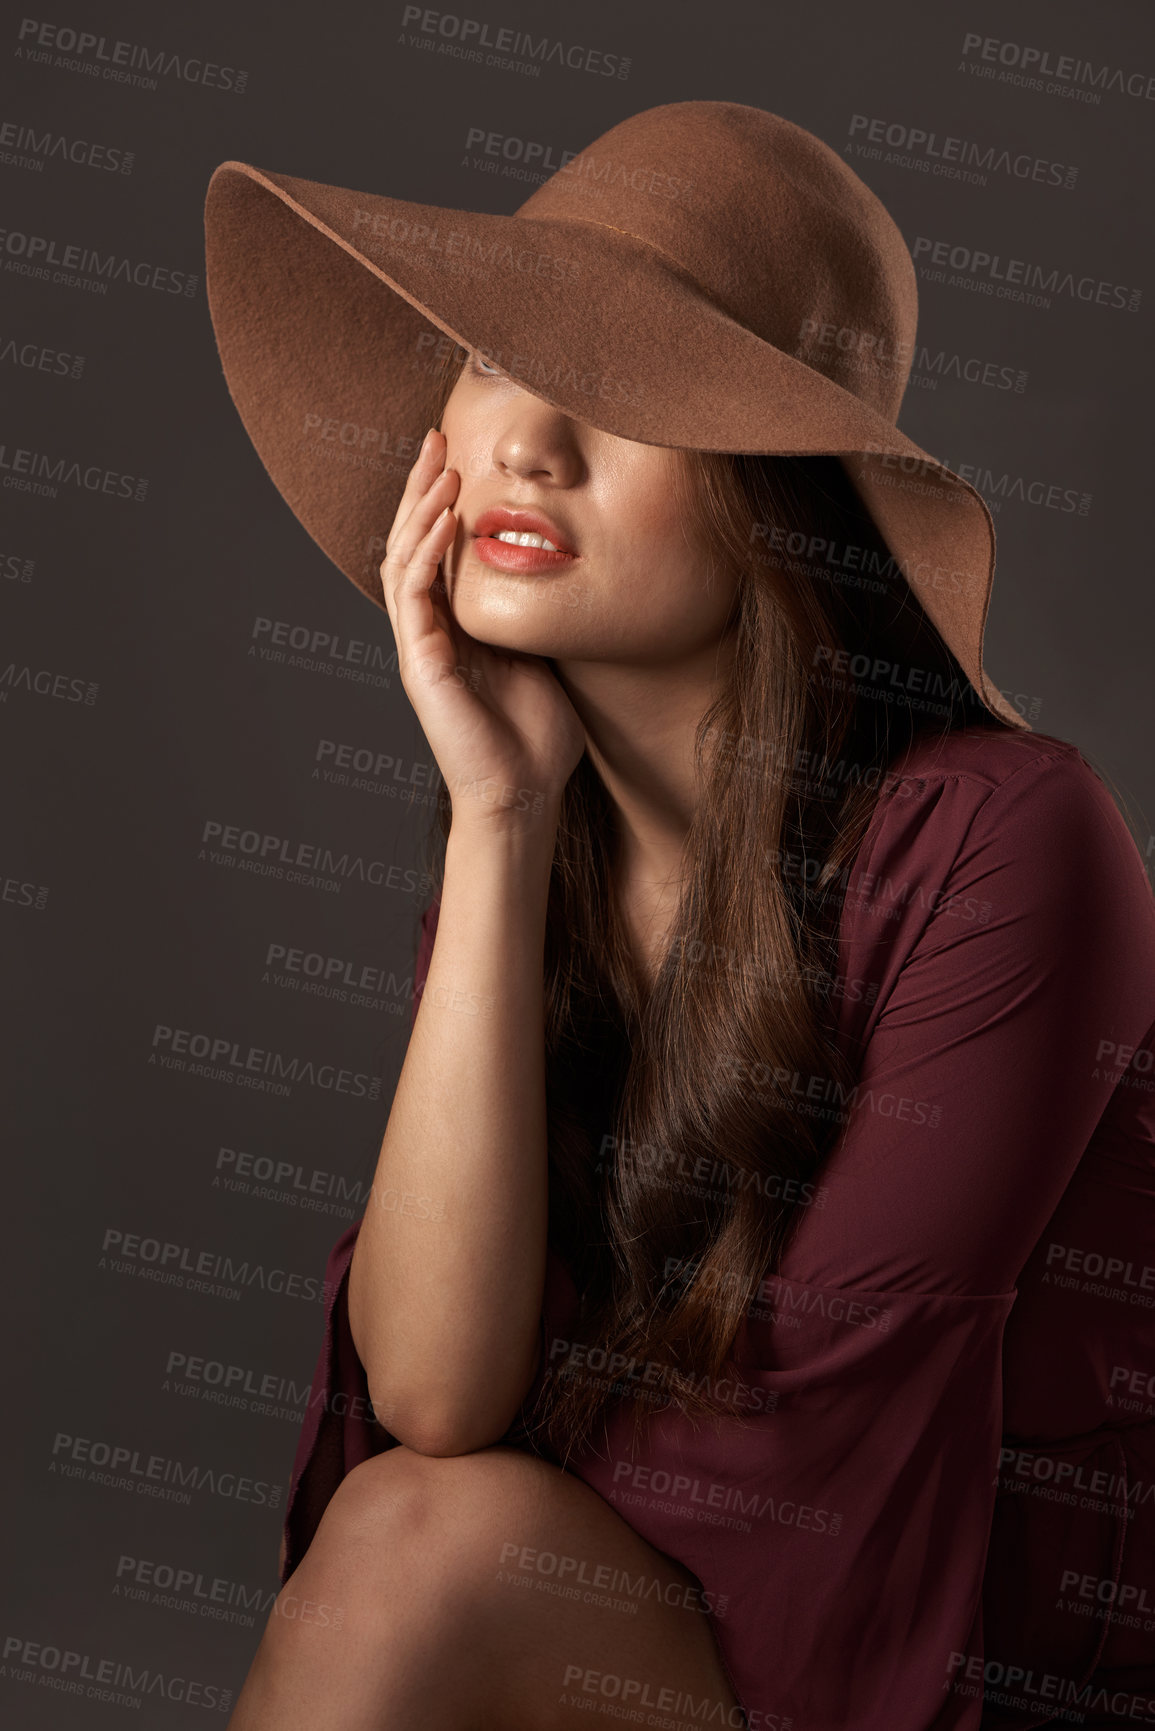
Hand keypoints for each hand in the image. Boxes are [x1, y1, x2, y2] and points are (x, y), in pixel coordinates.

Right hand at [378, 428, 586, 831]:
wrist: (524, 796)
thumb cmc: (539, 739)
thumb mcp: (546, 656)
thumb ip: (538, 614)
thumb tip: (564, 567)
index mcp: (456, 627)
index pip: (438, 549)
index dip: (442, 501)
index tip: (462, 454)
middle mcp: (430, 631)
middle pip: (411, 542)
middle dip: (421, 488)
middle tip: (436, 437)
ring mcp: (420, 646)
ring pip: (403, 560)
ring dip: (419, 509)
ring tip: (440, 465)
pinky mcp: (420, 664)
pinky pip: (414, 596)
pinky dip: (426, 553)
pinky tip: (444, 519)